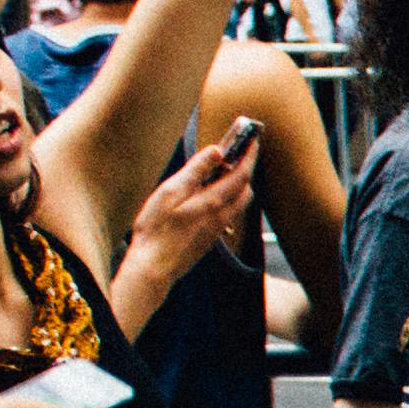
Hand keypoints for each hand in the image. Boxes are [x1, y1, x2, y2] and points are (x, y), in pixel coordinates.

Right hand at [124, 128, 260, 294]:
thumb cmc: (156, 229)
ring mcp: (217, 229)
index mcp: (214, 202)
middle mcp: (222, 216)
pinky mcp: (210, 238)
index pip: (242, 174)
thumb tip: (217, 151)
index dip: (250, 155)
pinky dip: (226, 198)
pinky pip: (227, 213)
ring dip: (235, 184)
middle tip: (237, 152)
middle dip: (244, 168)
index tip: (254, 140)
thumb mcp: (171, 192)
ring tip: (220, 171)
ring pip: (237, 202)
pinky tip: (209, 195)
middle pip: (244, 188)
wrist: (153, 268)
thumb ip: (196, 171)